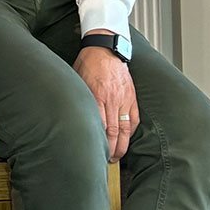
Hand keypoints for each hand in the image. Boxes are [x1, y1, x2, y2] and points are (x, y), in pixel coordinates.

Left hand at [73, 43, 138, 160]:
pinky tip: (126, 140)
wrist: (105, 48)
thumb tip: (75, 117)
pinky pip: (134, 119)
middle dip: (110, 150)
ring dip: (122, 145)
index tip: (94, 153)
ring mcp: (124, 99)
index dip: (97, 143)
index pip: (98, 126)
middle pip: (113, 132)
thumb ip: (79, 100)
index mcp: (96, 96)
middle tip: (107, 161)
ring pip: (125, 128)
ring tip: (117, 156)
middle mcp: (112, 100)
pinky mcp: (132, 97)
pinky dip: (131, 131)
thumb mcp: (76, 81)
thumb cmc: (87, 64)